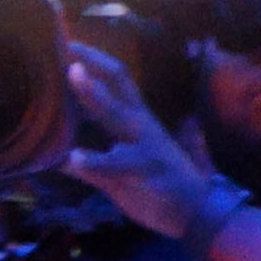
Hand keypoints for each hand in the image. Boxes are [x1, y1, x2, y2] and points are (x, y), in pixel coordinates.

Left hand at [59, 42, 211, 237]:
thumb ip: (94, 163)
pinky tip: (72, 157)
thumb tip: (62, 160)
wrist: (197, 214)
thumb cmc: (159, 187)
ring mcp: (145, 148)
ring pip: (120, 116)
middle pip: (121, 86)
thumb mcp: (122, 171)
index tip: (71, 46)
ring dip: (97, 96)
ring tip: (74, 78)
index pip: (119, 82)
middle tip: (69, 51)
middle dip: (96, 67)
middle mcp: (143, 128)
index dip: (97, 63)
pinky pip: (116, 165)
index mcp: (140, 122)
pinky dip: (93, 161)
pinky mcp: (144, 172)